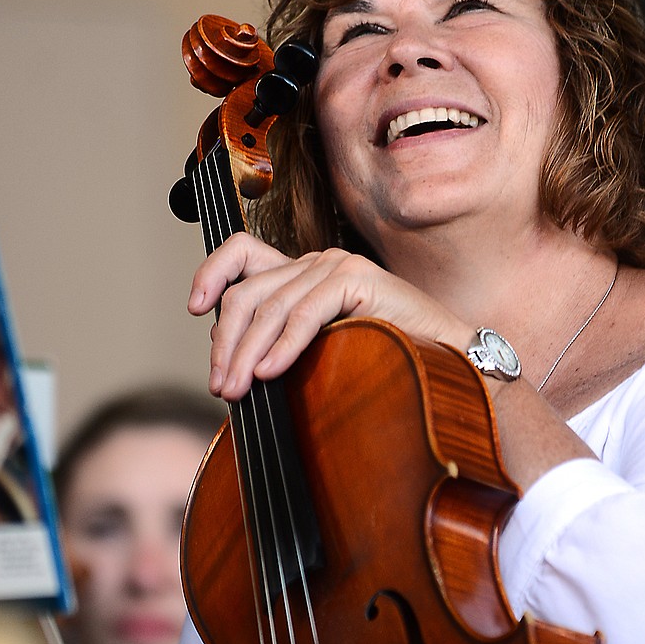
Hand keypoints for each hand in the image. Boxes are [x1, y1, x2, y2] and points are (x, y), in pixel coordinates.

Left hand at [188, 233, 472, 400]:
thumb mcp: (322, 352)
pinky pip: (307, 313)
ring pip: (271, 308)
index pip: (242, 253)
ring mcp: (337, 267)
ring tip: (239, 390)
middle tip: (221, 386)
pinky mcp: (357, 280)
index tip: (194, 309)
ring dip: (247, 354)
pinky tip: (269, 372)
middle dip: (226, 342)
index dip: (211, 273)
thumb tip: (230, 361)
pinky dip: (284, 346)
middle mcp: (317, 263)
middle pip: (248, 292)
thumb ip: (281, 346)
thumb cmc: (390, 362)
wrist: (450, 362)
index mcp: (304, 274)